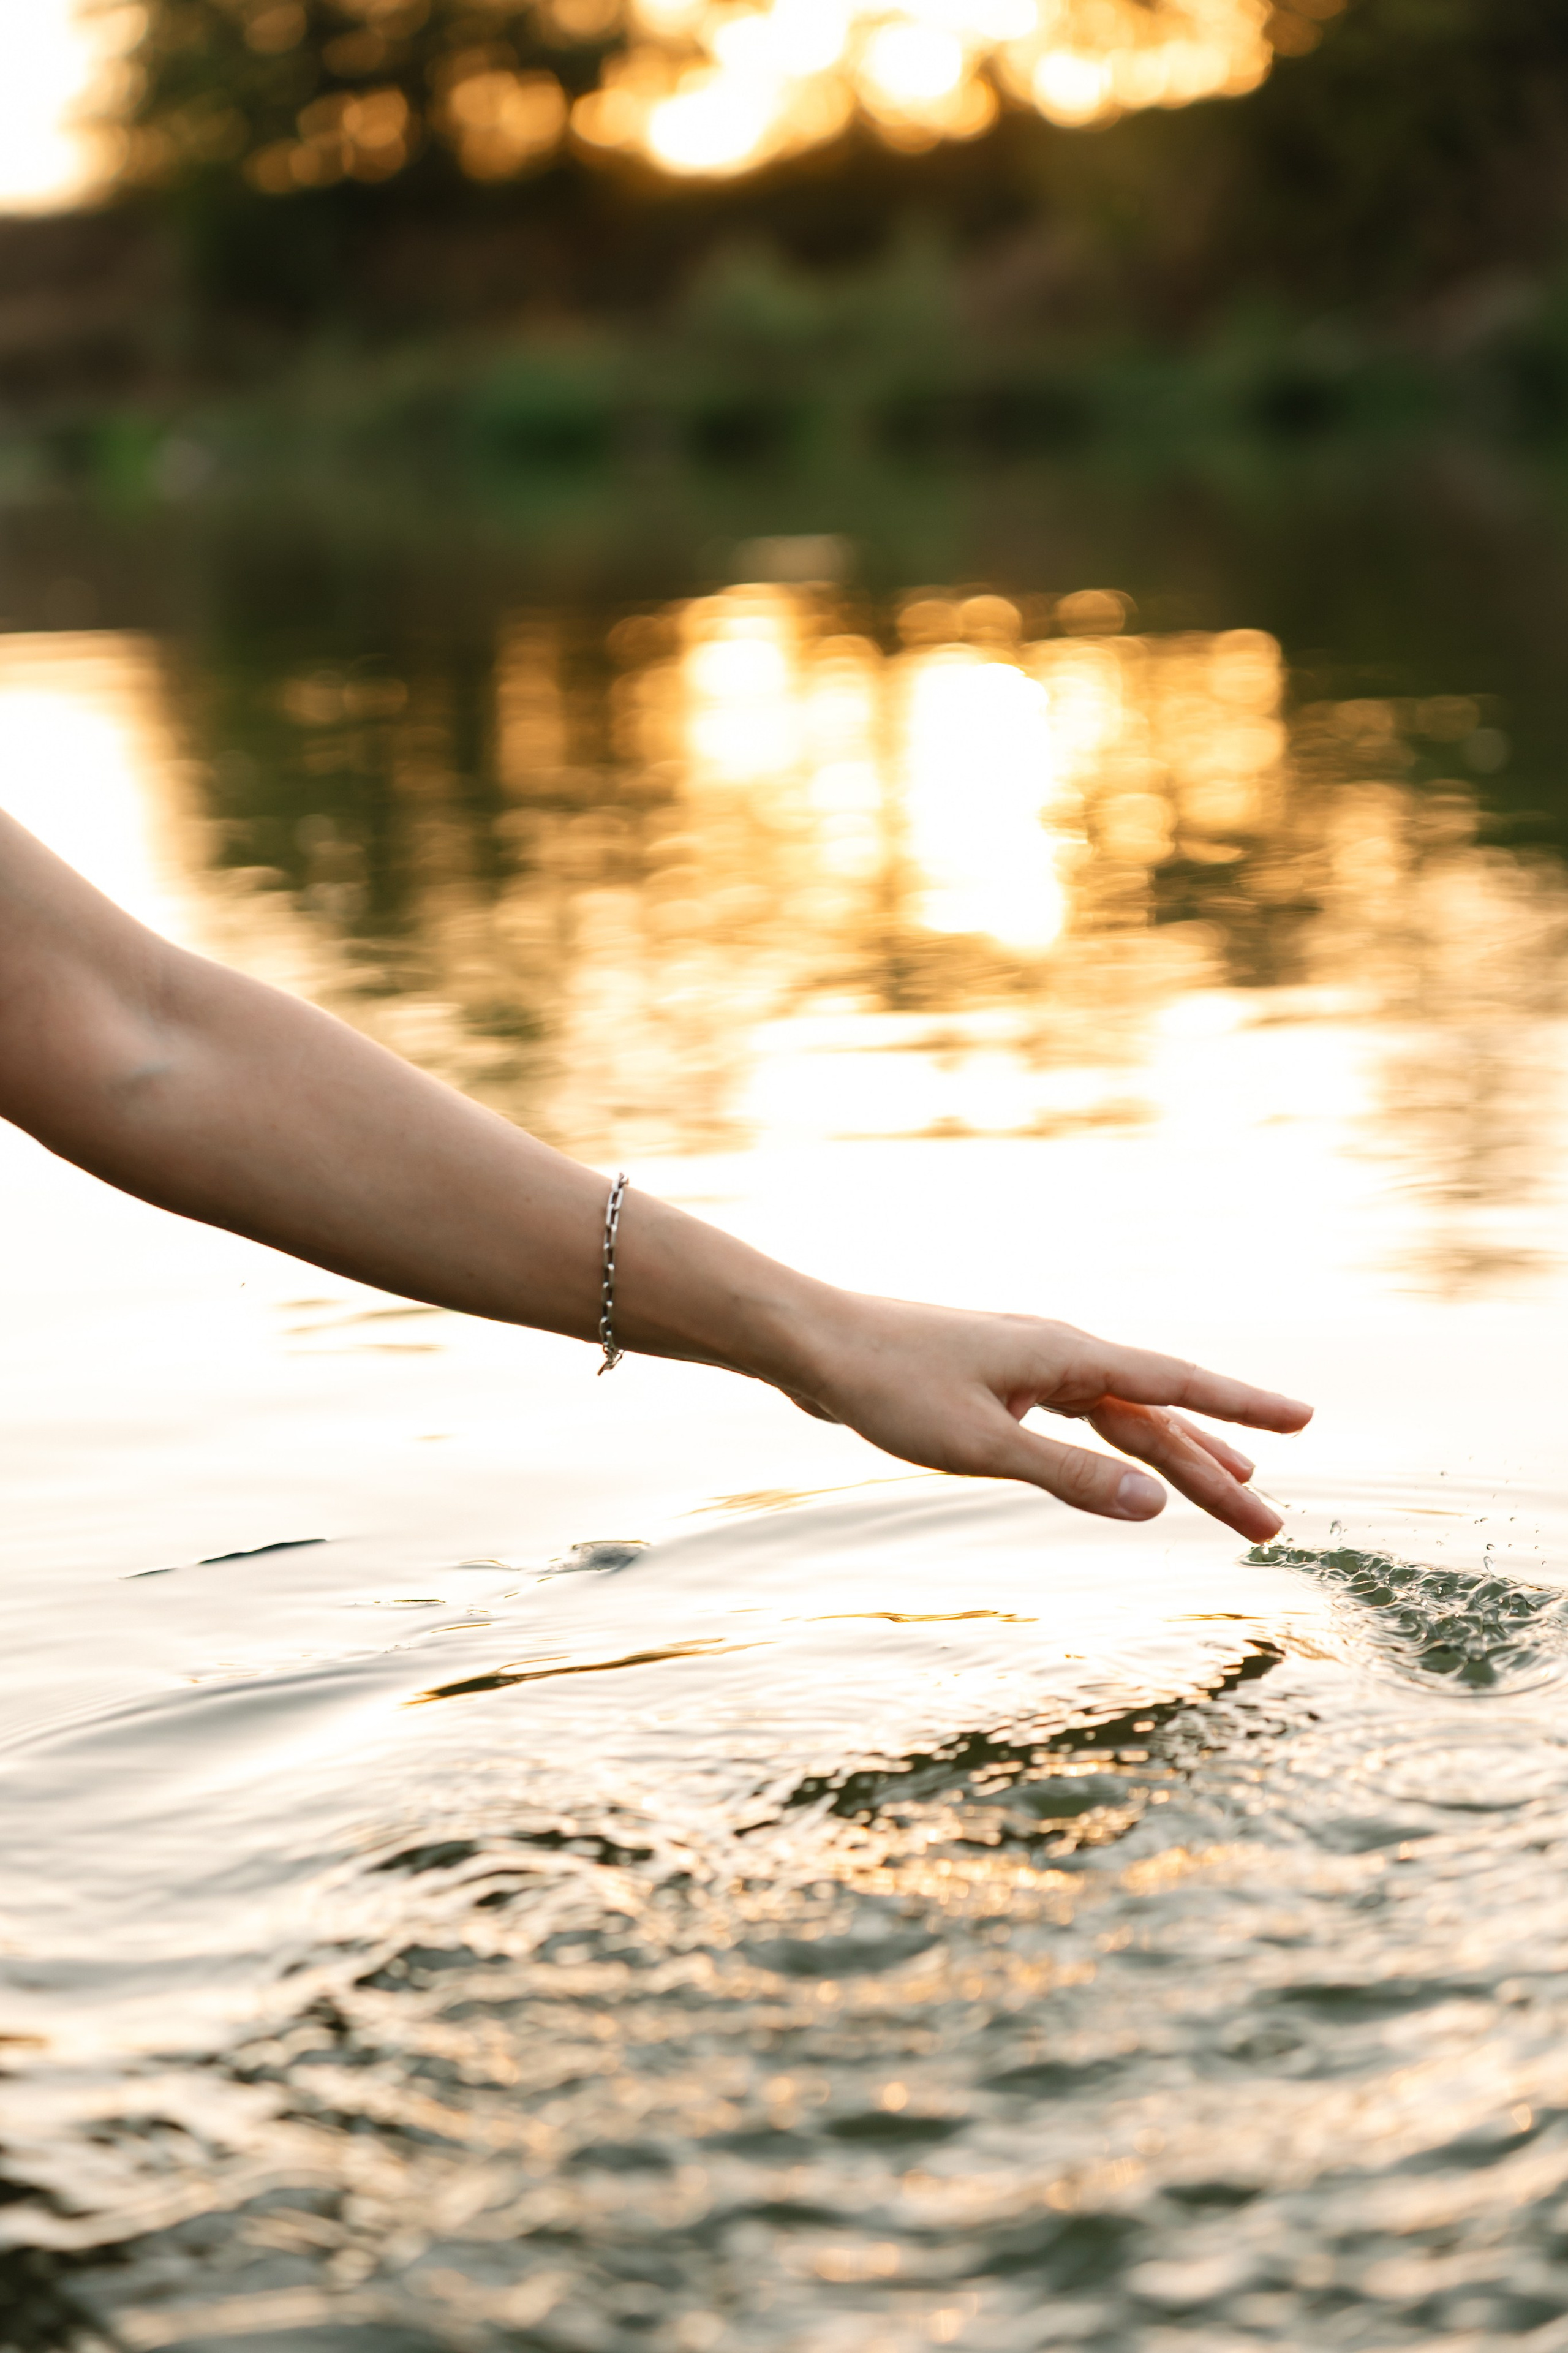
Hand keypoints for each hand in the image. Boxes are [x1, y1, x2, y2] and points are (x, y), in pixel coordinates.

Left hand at [784, 1296, 1311, 1540]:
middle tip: (1269, 1528)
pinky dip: (1119, 1447)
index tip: (1305, 1421)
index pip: (1175, 1385)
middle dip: (1216, 1471)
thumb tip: (1157, 1507)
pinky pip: (1084, 1419)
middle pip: (1157, 1417)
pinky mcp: (1001, 1383)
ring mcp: (1031, 1367)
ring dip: (1174, 1462)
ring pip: (1122, 1419)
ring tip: (1231, 1494)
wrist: (814, 1343)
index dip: (1241, 1408)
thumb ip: (1069, 1478)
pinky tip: (1129, 1465)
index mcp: (1066, 1357)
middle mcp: (1060, 1354)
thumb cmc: (889, 1386)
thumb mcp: (981, 1446)